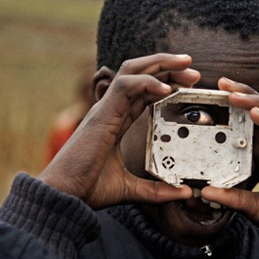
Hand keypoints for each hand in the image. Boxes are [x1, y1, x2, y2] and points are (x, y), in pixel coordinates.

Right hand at [39, 54, 197, 209]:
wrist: (64, 194)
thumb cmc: (88, 189)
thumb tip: (184, 192)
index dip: (165, 83)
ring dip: (161, 64)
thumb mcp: (131, 189)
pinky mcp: (102, 114)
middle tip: (195, 72)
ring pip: (132, 71)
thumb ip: (157, 190)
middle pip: (140, 74)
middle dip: (168, 67)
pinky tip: (166, 88)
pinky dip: (146, 82)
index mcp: (115, 121)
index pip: (143, 92)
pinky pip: (125, 86)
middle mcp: (110, 109)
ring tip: (186, 66)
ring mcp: (105, 109)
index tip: (188, 85)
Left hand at [201, 78, 258, 243]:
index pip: (255, 124)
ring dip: (256, 102)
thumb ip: (233, 198)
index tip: (217, 95)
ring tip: (233, 91)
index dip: (239, 108)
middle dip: (245, 95)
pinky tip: (256, 111)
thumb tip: (204, 191)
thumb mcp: (255, 209)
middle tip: (221, 82)